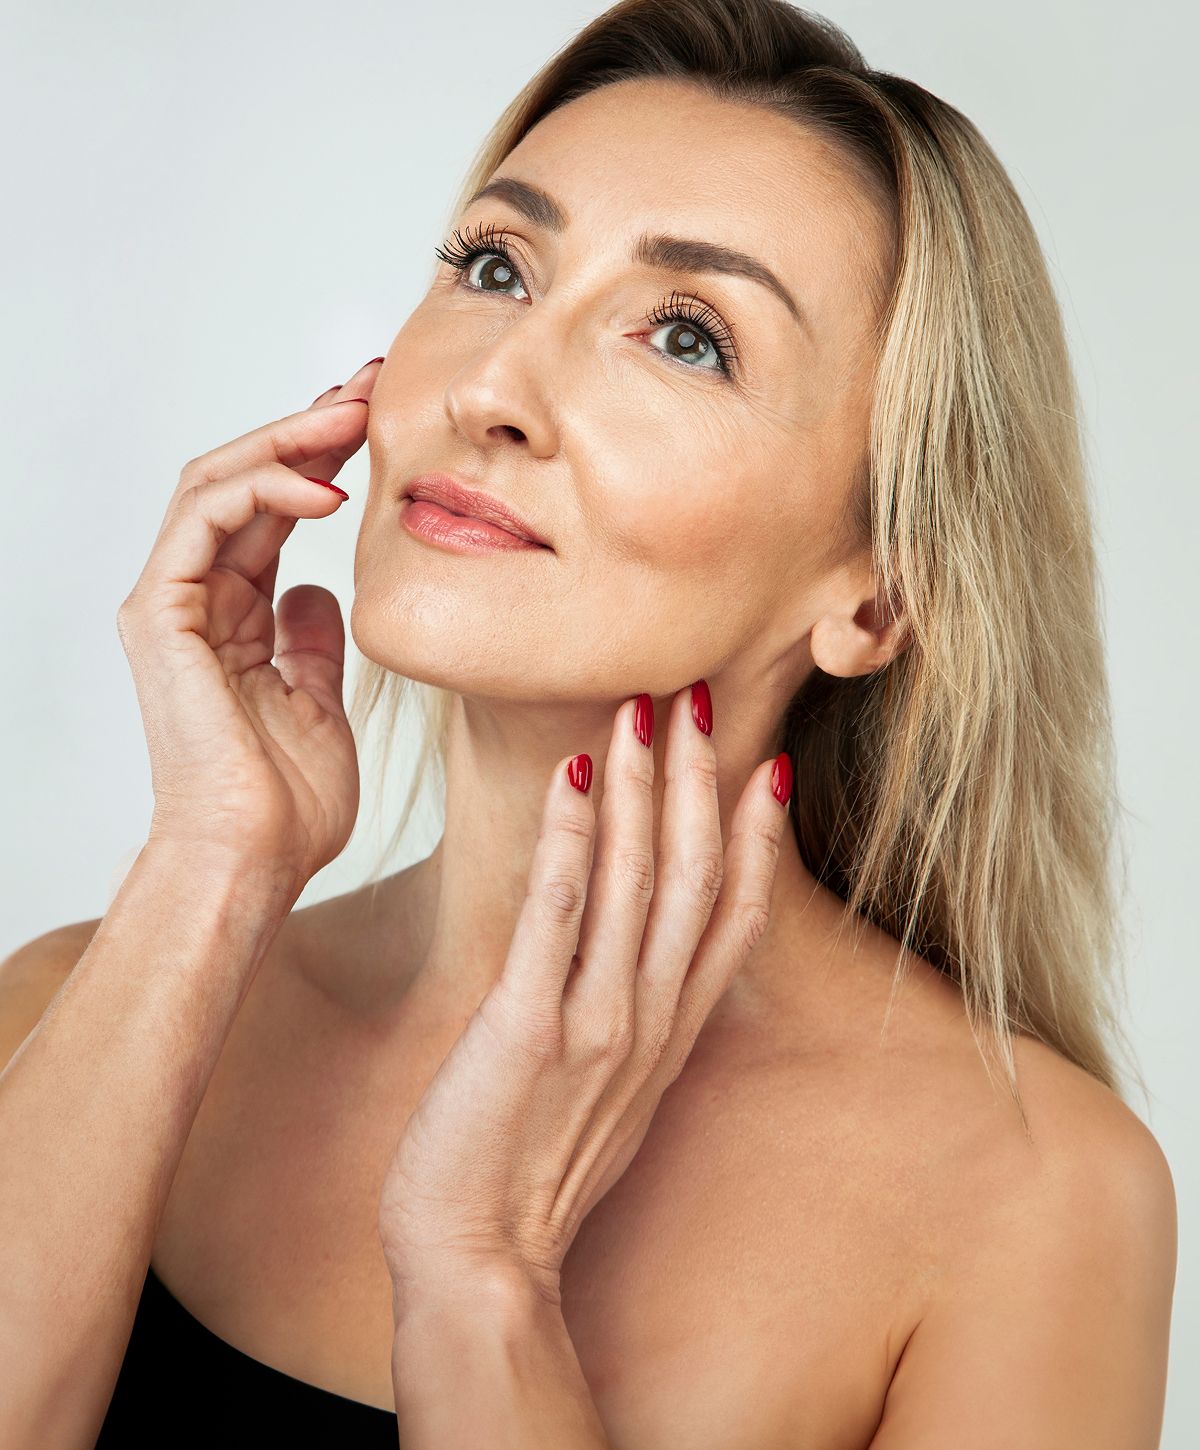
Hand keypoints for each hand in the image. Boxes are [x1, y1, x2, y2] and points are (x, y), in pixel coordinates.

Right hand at [116, 358, 381, 891]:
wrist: (252, 862)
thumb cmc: (288, 805)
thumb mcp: (319, 702)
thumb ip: (312, 641)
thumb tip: (319, 591)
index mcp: (232, 618)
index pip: (272, 511)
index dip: (323, 457)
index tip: (383, 419)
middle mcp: (194, 599)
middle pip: (245, 480)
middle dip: (309, 425)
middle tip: (373, 384)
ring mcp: (170, 603)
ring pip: (218, 481)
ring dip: (290, 439)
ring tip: (357, 413)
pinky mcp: (159, 613)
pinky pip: (204, 518)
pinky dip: (264, 490)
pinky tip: (327, 490)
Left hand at [377, 683, 791, 1310]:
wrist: (481, 1264)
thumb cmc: (530, 1170)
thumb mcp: (608, 1092)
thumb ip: (630, 1019)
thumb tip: (623, 956)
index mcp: (671, 1034)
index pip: (737, 917)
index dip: (758, 837)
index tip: (766, 766)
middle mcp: (650, 1021)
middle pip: (696, 879)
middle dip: (700, 782)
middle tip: (699, 697)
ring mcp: (596, 1024)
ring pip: (639, 883)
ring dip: (644, 789)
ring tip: (643, 711)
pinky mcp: (529, 1030)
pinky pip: (557, 915)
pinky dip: (569, 838)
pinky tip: (571, 776)